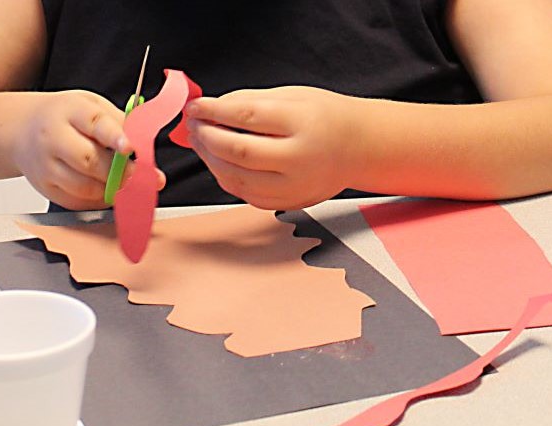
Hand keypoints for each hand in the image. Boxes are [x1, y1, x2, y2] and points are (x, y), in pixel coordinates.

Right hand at [12, 91, 161, 209]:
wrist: (22, 130)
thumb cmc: (64, 116)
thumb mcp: (90, 103)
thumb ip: (117, 120)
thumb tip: (143, 141)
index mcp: (70, 111)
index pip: (94, 124)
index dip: (114, 137)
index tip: (130, 147)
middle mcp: (53, 139)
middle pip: (89, 161)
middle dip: (121, 172)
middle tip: (146, 177)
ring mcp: (46, 167)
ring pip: (85, 187)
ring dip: (112, 188)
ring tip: (126, 182)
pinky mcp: (46, 189)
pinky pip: (78, 202)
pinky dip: (99, 199)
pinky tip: (107, 189)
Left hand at [184, 86, 363, 210]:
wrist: (358, 148)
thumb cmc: (324, 118)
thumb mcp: (291, 96)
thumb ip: (248, 101)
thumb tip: (208, 109)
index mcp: (303, 124)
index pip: (247, 116)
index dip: (214, 111)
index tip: (195, 106)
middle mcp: (300, 159)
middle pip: (238, 152)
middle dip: (207, 137)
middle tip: (194, 125)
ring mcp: (294, 186)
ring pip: (236, 178)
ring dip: (210, 158)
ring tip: (201, 141)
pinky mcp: (287, 202)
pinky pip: (244, 194)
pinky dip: (225, 176)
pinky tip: (220, 160)